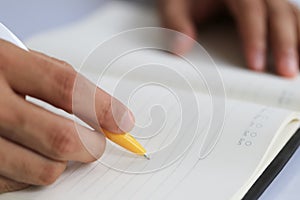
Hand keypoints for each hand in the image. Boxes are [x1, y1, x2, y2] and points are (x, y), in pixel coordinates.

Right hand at [0, 39, 134, 192]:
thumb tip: (109, 113)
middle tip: (95, 141)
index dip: (102, 108)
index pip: (66, 88)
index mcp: (3, 64)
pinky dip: (34, 172)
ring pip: (45, 170)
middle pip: (61, 139)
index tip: (123, 122)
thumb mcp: (21, 61)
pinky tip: (29, 153)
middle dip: (91, 145)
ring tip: (58, 146)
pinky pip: (20, 183)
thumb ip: (64, 83)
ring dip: (63, 162)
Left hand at [158, 0, 299, 76]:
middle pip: (277, 12)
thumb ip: (176, 23)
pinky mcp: (267, 8)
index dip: (255, 37)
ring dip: (297, 40)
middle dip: (284, 43)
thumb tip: (180, 48)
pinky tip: (299, 53)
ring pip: (290, 14)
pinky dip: (297, 35)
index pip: (250, 10)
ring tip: (298, 67)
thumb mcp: (174, 4)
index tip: (256, 64)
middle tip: (286, 71)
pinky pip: (289, 18)